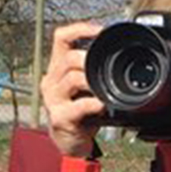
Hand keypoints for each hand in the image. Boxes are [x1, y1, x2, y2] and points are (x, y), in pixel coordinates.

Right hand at [43, 22, 105, 158]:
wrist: (70, 142)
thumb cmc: (80, 112)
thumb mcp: (84, 87)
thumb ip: (92, 70)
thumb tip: (119, 52)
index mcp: (57, 68)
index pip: (61, 37)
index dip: (79, 29)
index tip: (100, 31)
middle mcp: (51, 80)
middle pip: (68, 58)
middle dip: (89, 59)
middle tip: (105, 66)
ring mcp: (53, 99)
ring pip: (72, 78)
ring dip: (92, 81)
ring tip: (104, 88)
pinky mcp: (60, 117)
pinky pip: (78, 106)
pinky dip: (93, 104)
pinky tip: (102, 105)